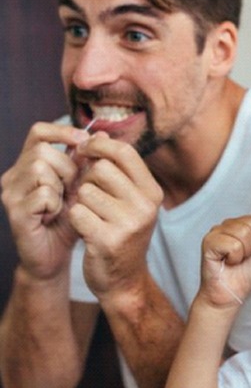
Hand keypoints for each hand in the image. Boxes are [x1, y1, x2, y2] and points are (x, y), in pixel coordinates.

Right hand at [0, 122, 89, 278]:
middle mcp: (14, 175)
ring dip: (61, 186)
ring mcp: (11, 193)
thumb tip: (102, 135)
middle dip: (67, 168)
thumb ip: (87, 163)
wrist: (55, 256)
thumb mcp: (82, 187)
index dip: (62, 132)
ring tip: (63, 203)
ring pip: (40, 168)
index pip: (39, 132)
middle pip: (43, 150)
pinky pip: (42, 194)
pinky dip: (55, 204)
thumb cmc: (69, 220)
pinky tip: (55, 215)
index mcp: (29, 164)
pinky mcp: (15, 212)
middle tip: (73, 189)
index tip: (84, 141)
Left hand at [67, 132, 163, 300]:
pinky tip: (87, 231)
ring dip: (81, 202)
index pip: (125, 152)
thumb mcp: (130, 200)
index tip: (85, 149)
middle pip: (102, 168)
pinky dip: (76, 219)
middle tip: (90, 195)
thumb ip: (117, 169)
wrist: (124, 280)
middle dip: (88, 178)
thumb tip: (97, 132)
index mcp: (152, 192)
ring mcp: (129, 224)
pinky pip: (77, 212)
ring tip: (91, 216)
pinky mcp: (108, 240)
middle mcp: (145, 206)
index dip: (100, 145)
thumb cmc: (122, 233)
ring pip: (86, 190)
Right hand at [199, 211, 250, 308]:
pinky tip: (228, 262)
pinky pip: (233, 245)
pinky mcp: (209, 241)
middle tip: (248, 257)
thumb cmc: (247, 275)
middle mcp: (231, 223)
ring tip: (237, 259)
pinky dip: (235, 258)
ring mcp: (218, 230)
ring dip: (245, 252)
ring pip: (244, 232)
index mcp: (246, 223)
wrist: (231, 295)